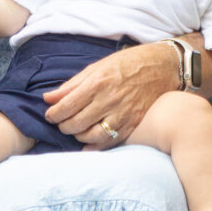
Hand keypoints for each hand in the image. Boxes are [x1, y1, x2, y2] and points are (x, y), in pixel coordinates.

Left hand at [44, 41, 177, 144]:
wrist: (163, 67)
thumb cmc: (128, 63)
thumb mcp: (97, 67)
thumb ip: (72, 85)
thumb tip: (48, 98)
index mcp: (97, 82)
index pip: (67, 106)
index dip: (54, 114)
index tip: (50, 115)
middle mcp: (109, 100)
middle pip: (76, 123)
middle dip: (63, 126)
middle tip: (61, 123)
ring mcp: (122, 114)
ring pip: (91, 136)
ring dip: (78, 136)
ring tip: (76, 130)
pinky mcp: (133, 123)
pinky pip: (110, 141)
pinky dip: (96, 147)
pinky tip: (88, 145)